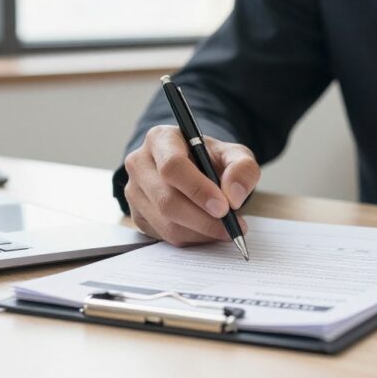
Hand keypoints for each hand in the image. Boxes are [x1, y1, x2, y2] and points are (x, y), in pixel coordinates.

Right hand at [123, 125, 259, 245]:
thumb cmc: (210, 159)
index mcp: (160, 139)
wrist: (194, 168)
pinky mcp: (137, 215)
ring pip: (165, 223)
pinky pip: (164, 236)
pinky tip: (207, 231)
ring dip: (200, 232)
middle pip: (166, 200)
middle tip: (230, 226)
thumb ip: (242, 169)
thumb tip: (234, 196)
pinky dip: (191, 238)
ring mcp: (134, 191)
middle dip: (202, 219)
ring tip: (224, 230)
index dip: (198, 190)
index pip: (172, 166)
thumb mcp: (234, 154)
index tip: (223, 207)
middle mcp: (140, 163)